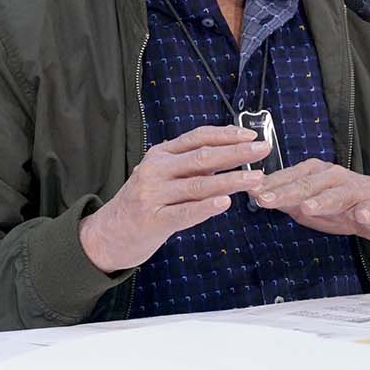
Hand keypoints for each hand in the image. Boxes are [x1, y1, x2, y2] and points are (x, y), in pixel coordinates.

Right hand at [79, 125, 269, 272]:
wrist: (106, 234)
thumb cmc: (141, 204)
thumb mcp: (160, 177)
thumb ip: (188, 167)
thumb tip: (227, 157)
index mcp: (159, 154)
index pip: (197, 137)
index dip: (225, 135)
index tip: (251, 135)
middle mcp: (155, 170)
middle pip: (201, 157)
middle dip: (236, 153)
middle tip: (262, 149)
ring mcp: (153, 195)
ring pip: (198, 185)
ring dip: (230, 180)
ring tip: (255, 178)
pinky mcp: (153, 220)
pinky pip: (185, 213)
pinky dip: (206, 207)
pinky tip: (225, 203)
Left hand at [248, 159, 369, 242]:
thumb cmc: (344, 205)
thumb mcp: (311, 204)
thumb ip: (287, 201)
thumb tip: (258, 197)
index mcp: (313, 173)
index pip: (287, 178)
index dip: (268, 185)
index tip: (248, 191)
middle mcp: (332, 176)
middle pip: (306, 185)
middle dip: (284, 192)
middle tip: (265, 200)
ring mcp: (354, 189)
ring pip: (335, 194)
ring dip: (321, 201)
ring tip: (307, 208)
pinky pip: (369, 208)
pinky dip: (365, 211)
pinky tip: (361, 215)